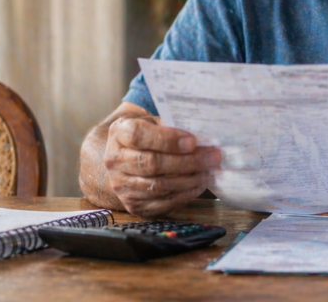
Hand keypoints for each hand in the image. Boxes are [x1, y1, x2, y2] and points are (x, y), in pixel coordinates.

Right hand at [103, 113, 220, 217]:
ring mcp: (121, 185)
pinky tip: (198, 185)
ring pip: (158, 185)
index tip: (193, 141)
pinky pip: (161, 203)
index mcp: (119, 132)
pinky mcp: (132, 204)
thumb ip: (173, 125)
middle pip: (152, 163)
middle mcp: (114, 160)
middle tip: (213, 157)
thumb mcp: (155, 122)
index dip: (167, 140)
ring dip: (189, 180)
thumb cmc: (148, 135)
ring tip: (209, 172)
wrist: (127, 157)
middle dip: (188, 162)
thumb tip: (203, 135)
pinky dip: (184, 195)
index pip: (139, 135)